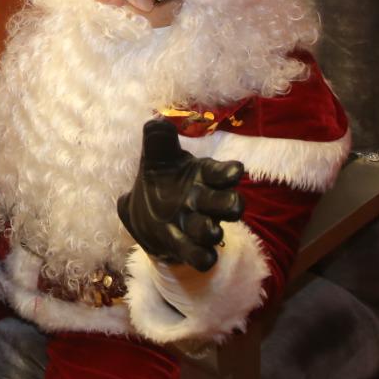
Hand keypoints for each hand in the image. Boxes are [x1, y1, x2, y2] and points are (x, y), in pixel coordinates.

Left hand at [116, 119, 244, 271]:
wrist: (145, 213)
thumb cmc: (161, 178)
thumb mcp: (156, 157)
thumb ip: (157, 140)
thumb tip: (156, 122)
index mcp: (202, 175)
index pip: (222, 172)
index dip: (228, 173)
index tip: (233, 172)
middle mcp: (205, 200)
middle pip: (228, 203)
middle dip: (231, 205)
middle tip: (233, 206)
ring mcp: (198, 225)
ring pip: (214, 230)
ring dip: (211, 231)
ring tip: (210, 231)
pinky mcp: (187, 247)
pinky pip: (201, 255)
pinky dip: (202, 257)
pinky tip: (203, 256)